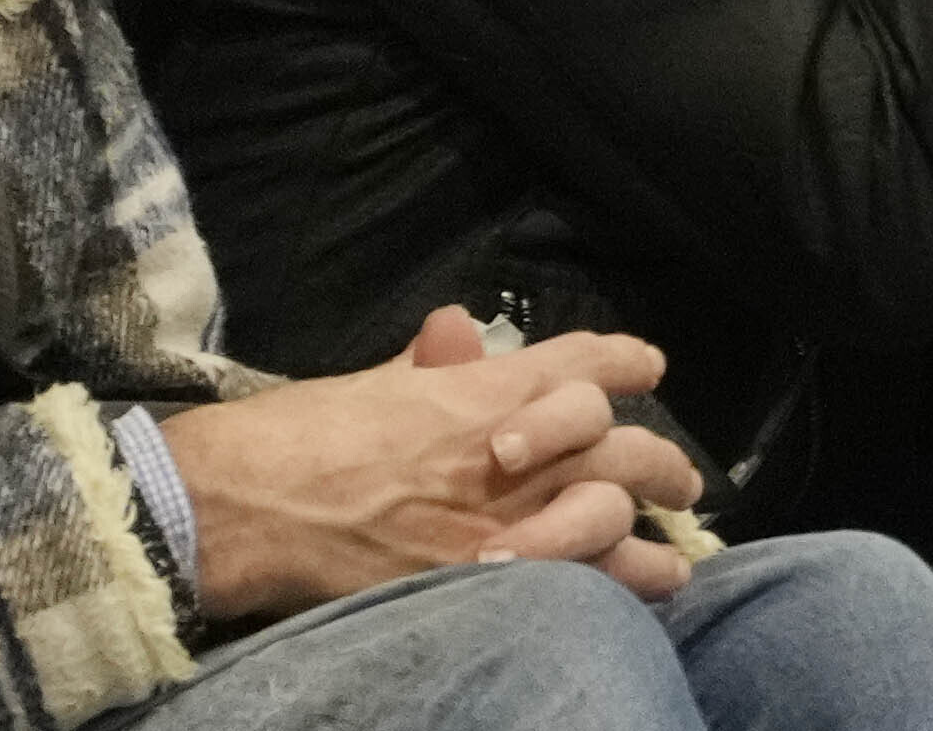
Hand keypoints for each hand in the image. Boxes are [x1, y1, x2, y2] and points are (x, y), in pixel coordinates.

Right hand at [155, 307, 700, 625]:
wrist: (253, 503)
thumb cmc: (300, 435)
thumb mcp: (371, 382)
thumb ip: (428, 367)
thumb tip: (454, 334)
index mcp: (484, 388)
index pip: (583, 360)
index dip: (625, 360)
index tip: (647, 366)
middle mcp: (514, 448)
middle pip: (623, 443)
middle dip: (660, 460)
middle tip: (679, 478)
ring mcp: (508, 517)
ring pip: (617, 515)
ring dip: (652, 535)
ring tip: (672, 554)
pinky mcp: (489, 580)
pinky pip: (582, 582)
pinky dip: (616, 588)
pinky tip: (633, 598)